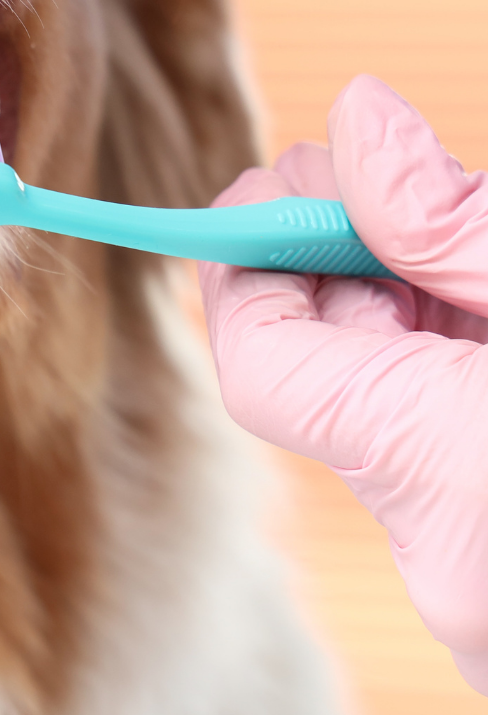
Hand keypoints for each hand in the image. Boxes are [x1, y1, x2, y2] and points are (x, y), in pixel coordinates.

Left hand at [199, 75, 487, 694]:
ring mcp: (486, 592)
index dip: (251, 262)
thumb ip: (457, 220)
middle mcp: (453, 560)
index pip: (263, 362)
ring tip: (462, 224)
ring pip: (397, 406)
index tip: (279, 184)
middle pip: (334, 374)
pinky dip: (460, 365)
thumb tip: (361, 123)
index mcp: (451, 475)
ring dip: (414, 306)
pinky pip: (453, 449)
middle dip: (347, 261)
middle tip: (386, 175)